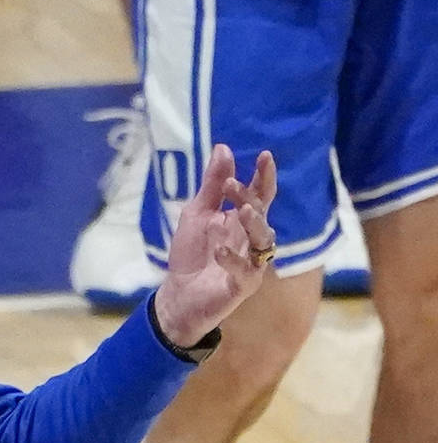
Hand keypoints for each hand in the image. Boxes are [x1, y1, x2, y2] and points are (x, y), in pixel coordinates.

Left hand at [154, 144, 276, 345]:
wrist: (178, 294)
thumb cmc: (191, 253)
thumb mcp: (197, 214)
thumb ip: (212, 185)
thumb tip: (223, 147)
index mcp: (241, 219)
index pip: (260, 194)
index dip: (264, 176)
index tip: (264, 156)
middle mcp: (250, 238)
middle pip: (261, 213)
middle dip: (250, 197)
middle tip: (232, 185)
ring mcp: (251, 262)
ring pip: (264, 240)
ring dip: (254, 224)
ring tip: (242, 211)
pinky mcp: (243, 285)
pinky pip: (246, 271)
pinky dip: (233, 260)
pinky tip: (219, 251)